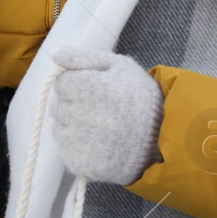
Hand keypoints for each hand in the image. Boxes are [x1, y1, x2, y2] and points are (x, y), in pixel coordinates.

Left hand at [48, 46, 164, 184]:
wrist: (162, 138)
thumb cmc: (141, 97)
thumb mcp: (119, 66)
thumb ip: (83, 57)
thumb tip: (54, 53)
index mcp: (91, 88)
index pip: (61, 83)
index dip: (76, 84)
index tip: (94, 89)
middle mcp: (82, 116)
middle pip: (58, 106)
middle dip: (74, 104)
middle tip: (98, 108)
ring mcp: (80, 143)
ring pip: (59, 129)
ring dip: (73, 126)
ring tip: (99, 126)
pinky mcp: (81, 163)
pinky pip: (66, 151)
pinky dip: (77, 147)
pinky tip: (98, 143)